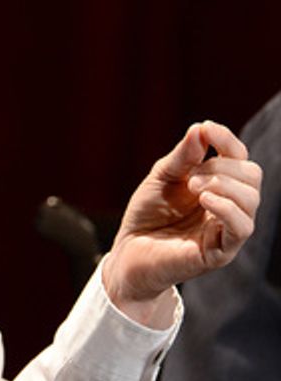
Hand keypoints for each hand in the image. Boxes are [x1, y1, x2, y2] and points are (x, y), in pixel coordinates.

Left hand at [102, 121, 261, 326]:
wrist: (128, 251)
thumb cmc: (148, 214)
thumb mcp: (162, 178)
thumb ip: (182, 157)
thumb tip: (201, 128)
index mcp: (218, 185)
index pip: (238, 157)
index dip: (227, 140)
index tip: (207, 128)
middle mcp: (229, 206)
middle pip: (251, 175)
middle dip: (222, 166)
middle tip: (191, 177)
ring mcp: (228, 229)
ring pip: (252, 199)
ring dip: (223, 184)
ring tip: (193, 188)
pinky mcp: (222, 251)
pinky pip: (242, 227)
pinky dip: (227, 207)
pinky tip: (205, 199)